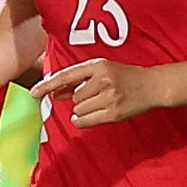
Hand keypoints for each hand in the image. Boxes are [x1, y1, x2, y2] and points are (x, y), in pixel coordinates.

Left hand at [32, 58, 163, 128]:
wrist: (152, 86)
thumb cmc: (125, 77)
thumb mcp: (103, 69)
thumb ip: (80, 79)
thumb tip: (56, 93)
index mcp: (98, 66)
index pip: (66, 76)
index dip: (47, 85)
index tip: (33, 93)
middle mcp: (102, 80)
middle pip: (73, 97)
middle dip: (80, 98)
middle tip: (98, 94)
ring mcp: (108, 98)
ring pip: (79, 109)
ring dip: (85, 109)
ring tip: (103, 101)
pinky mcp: (113, 114)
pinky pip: (85, 121)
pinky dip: (84, 120)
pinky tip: (94, 114)